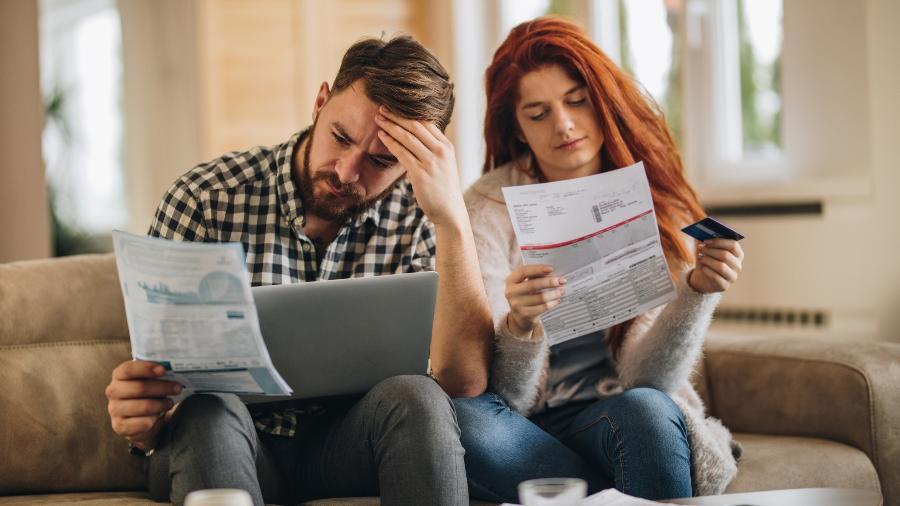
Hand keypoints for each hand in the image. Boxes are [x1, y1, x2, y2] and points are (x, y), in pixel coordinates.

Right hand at [105, 360, 181, 450]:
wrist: (138, 418)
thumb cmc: (147, 393)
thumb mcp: (149, 380)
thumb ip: (156, 373)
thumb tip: (173, 368)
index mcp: (118, 376)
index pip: (128, 369)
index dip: (146, 368)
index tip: (163, 370)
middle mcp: (113, 392)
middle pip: (140, 388)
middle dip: (162, 388)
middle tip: (177, 388)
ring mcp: (115, 410)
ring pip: (145, 406)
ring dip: (162, 404)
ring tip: (169, 403)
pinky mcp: (120, 426)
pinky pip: (145, 423)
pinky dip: (156, 420)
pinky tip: (159, 416)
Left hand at [375, 107, 466, 225]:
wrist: (449, 211)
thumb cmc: (443, 188)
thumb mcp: (443, 164)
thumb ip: (432, 150)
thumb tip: (415, 138)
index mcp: (447, 146)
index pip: (426, 122)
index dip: (408, 113)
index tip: (395, 107)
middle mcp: (441, 151)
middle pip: (416, 126)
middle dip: (397, 116)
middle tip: (382, 108)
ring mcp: (431, 162)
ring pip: (407, 137)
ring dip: (390, 126)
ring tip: (378, 119)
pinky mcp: (421, 173)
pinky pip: (402, 153)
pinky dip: (390, 142)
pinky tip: (381, 136)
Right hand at [505, 264, 565, 337]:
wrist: (519, 316)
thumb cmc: (526, 294)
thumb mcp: (525, 283)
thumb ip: (535, 276)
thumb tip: (552, 272)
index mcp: (511, 280)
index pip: (523, 271)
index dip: (537, 269)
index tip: (551, 269)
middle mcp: (511, 292)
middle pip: (532, 285)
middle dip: (549, 282)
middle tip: (562, 281)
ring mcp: (517, 304)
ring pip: (540, 297)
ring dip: (554, 293)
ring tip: (562, 291)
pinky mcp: (524, 314)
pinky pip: (542, 307)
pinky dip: (552, 303)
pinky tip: (557, 300)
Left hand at [688, 238, 743, 292]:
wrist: (702, 278)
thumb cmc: (707, 260)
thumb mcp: (705, 249)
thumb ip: (705, 241)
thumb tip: (701, 233)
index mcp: (737, 254)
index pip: (733, 245)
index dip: (719, 241)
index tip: (706, 240)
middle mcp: (738, 265)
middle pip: (726, 255)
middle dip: (711, 250)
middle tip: (700, 248)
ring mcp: (732, 277)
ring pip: (721, 266)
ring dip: (708, 260)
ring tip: (700, 258)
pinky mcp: (724, 286)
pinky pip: (716, 277)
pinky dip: (707, 271)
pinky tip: (702, 268)